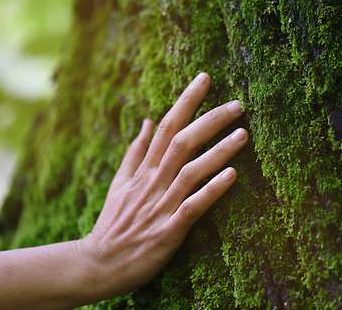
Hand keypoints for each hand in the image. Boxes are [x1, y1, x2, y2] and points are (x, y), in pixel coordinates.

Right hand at [79, 72, 247, 298]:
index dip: (186, 101)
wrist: (98, 264)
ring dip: (218, 151)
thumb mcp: (119, 183)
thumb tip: (147, 120)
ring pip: (191, 170)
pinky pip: (193, 206)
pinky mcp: (169, 231)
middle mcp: (153, 182)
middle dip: (210, 120)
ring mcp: (161, 205)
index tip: (205, 78)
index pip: (166, 126)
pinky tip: (232, 176)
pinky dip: (212, 190)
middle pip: (182, 142)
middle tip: (237, 104)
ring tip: (243, 134)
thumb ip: (135, 152)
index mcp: (143, 170)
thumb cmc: (114, 223)